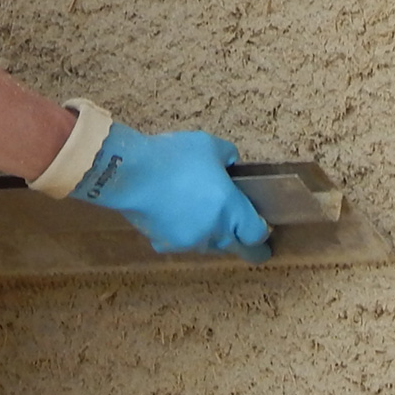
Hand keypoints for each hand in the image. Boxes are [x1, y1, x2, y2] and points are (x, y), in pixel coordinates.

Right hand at [70, 124, 273, 261]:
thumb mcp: (210, 146)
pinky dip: (184, 233)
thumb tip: (231, 165)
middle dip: (245, 246)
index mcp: (231, 209)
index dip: (261, 232)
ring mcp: (188, 242)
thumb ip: (229, 158)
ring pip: (209, 246)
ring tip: (204, 216)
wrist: (131, 174)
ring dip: (213, 237)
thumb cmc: (174, 157)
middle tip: (250, 246)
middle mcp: (214, 232)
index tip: (263, 229)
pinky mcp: (165, 245)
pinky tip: (175, 215)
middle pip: (237, 248)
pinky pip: (183, 243)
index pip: (257, 234)